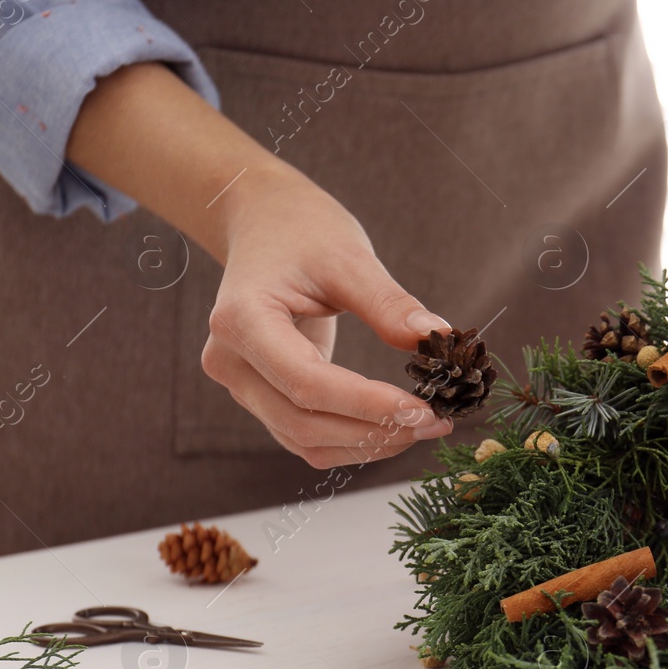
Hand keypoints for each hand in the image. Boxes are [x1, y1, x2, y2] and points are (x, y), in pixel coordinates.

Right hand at [64, 63, 454, 467]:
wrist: (263, 224)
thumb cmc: (302, 231)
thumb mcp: (349, 257)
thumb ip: (389, 303)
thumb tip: (438, 338)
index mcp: (242, 320)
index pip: (306, 382)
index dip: (367, 404)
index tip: (423, 410)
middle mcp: (230, 360)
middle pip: (303, 421)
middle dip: (374, 431)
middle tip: (437, 422)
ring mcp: (241, 382)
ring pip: (303, 439)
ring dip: (367, 443)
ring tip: (425, 427)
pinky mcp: (261, 394)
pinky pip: (305, 433)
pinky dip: (352, 439)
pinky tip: (395, 426)